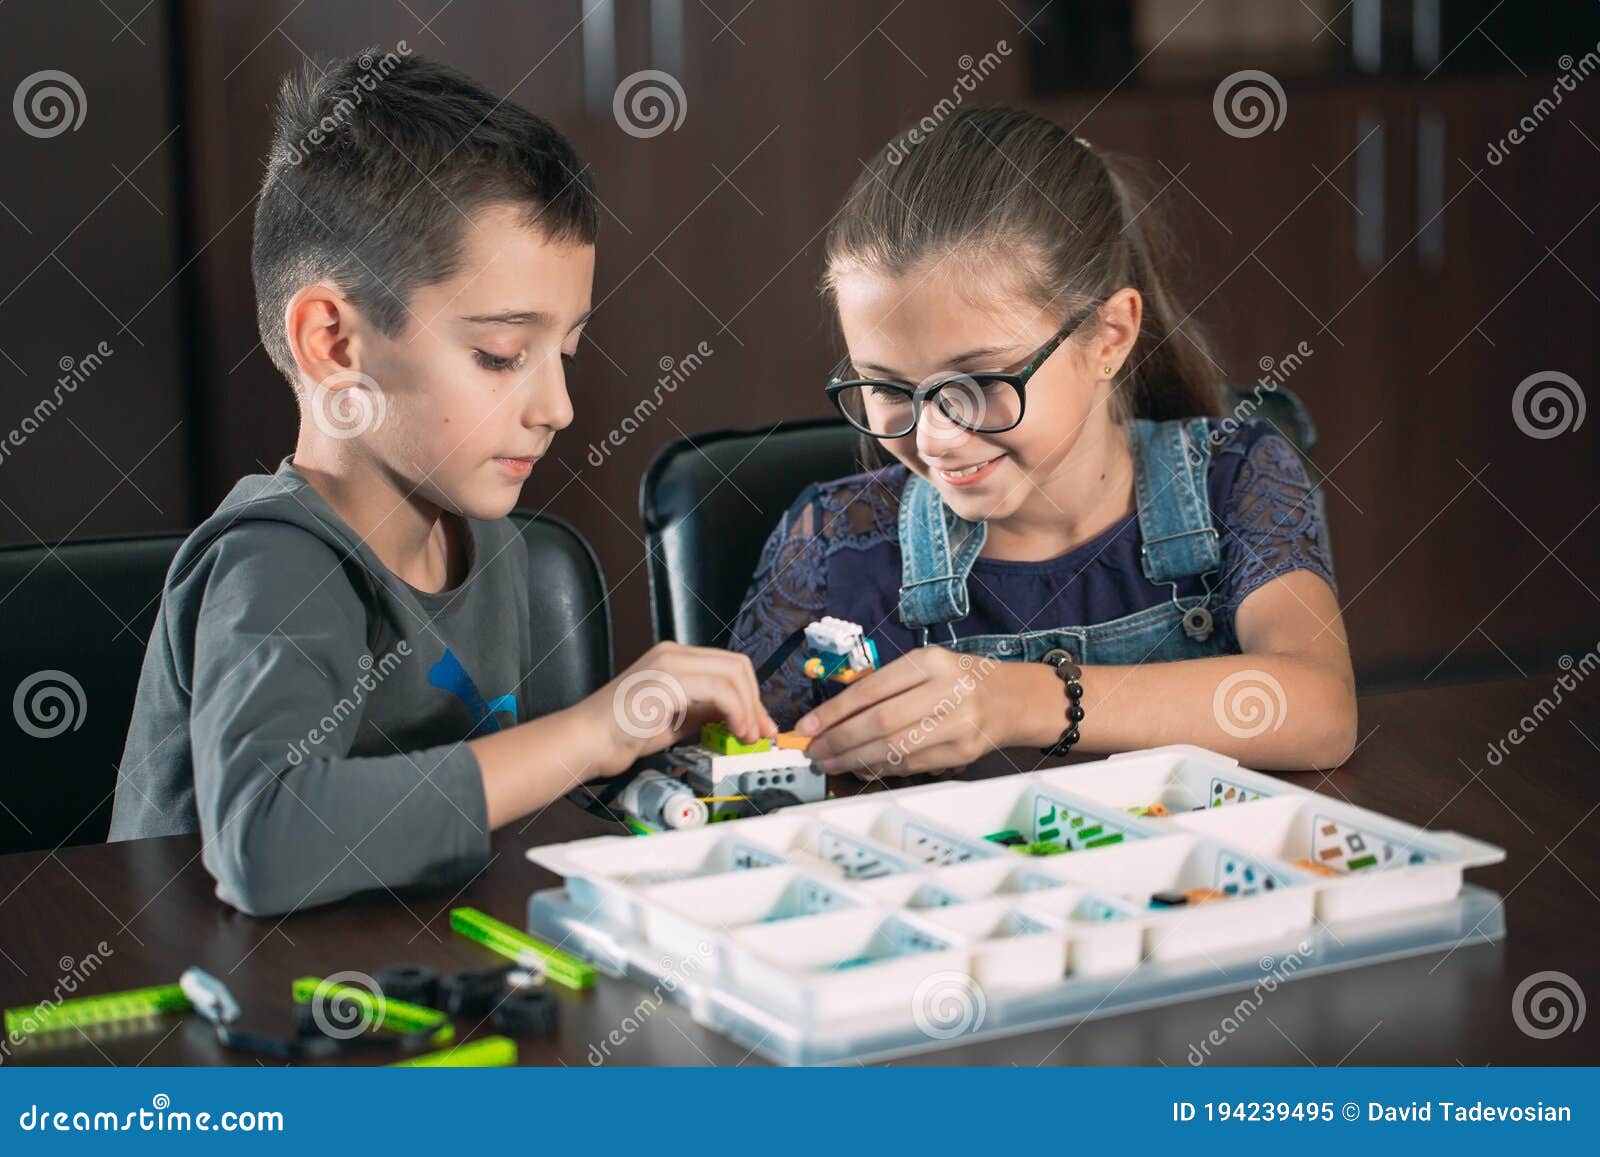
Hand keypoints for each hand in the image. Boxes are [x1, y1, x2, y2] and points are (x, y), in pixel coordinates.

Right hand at [580, 641, 777, 771]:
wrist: (586, 741)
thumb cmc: (620, 733)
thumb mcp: (675, 720)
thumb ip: (704, 712)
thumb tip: (737, 718)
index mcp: (674, 658)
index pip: (728, 667)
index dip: (751, 697)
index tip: (758, 724)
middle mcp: (673, 654)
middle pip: (737, 666)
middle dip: (756, 701)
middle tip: (760, 731)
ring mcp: (669, 663)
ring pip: (733, 674)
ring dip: (750, 708)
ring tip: (747, 735)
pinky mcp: (667, 679)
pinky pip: (719, 690)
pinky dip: (737, 712)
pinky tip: (735, 731)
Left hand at [795, 646, 1004, 778]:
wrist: (1010, 699)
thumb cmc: (956, 679)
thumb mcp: (923, 667)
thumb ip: (883, 686)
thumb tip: (832, 717)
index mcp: (930, 662)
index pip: (872, 689)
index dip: (834, 712)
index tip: (806, 726)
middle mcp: (947, 690)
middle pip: (881, 722)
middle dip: (840, 740)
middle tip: (814, 750)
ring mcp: (958, 724)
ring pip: (894, 749)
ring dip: (855, 760)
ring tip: (830, 762)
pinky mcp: (963, 752)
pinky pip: (911, 765)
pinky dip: (881, 768)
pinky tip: (860, 767)